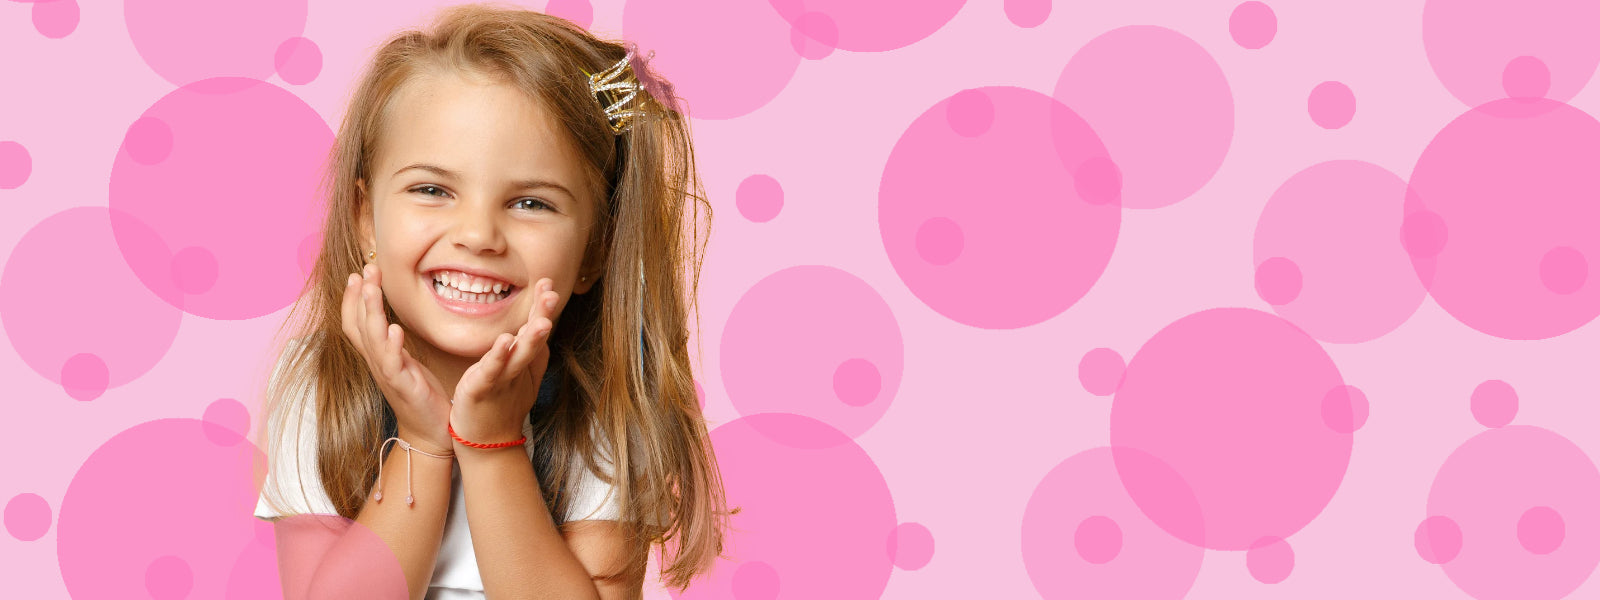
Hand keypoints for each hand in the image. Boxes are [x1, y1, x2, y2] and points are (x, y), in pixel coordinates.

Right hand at [340, 263, 452, 454]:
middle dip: (359, 296)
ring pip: (371, 340)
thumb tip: (394, 322)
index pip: (356, 323)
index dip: (353, 299)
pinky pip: (392, 364)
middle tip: (366, 270)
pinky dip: (392, 346)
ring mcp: (388, 375)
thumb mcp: (406, 364)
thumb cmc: (421, 396)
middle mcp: (377, 364)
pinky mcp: (402, 387)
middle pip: (358, 325)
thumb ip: (396, 344)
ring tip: (371, 289)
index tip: (359, 273)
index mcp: (378, 357)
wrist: (431, 432)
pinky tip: (395, 329)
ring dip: (370, 312)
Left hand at [449, 277, 557, 448]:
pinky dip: (498, 358)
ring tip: (540, 321)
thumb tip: (541, 323)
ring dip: (530, 339)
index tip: (547, 284)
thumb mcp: (521, 375)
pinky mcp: (481, 390)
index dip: (542, 308)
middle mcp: (516, 369)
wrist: (486, 442)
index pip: (535, 330)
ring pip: (519, 357)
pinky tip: (504, 342)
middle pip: (533, 341)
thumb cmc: (501, 406)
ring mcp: (501, 380)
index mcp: (523, 362)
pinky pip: (490, 372)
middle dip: (543, 317)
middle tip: (552, 294)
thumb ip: (532, 351)